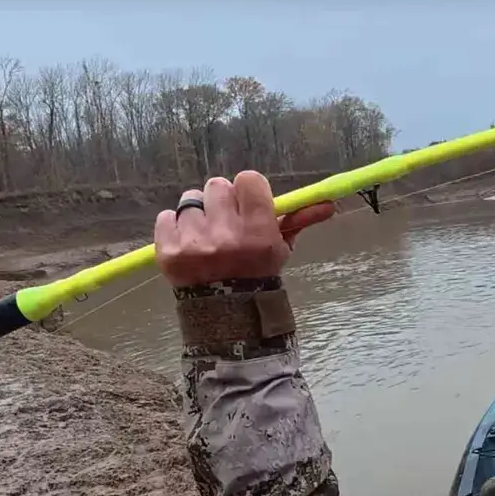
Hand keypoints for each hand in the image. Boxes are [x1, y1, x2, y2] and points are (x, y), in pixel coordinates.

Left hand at [154, 171, 335, 287]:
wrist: (227, 316)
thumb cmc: (257, 276)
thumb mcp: (280, 250)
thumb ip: (299, 221)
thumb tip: (329, 203)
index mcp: (257, 233)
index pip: (248, 179)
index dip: (248, 190)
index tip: (248, 203)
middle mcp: (226, 236)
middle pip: (217, 185)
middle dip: (222, 202)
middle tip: (226, 222)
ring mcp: (194, 243)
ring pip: (190, 200)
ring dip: (198, 214)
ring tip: (205, 235)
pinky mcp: (167, 251)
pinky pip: (165, 216)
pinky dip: (175, 227)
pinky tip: (188, 243)